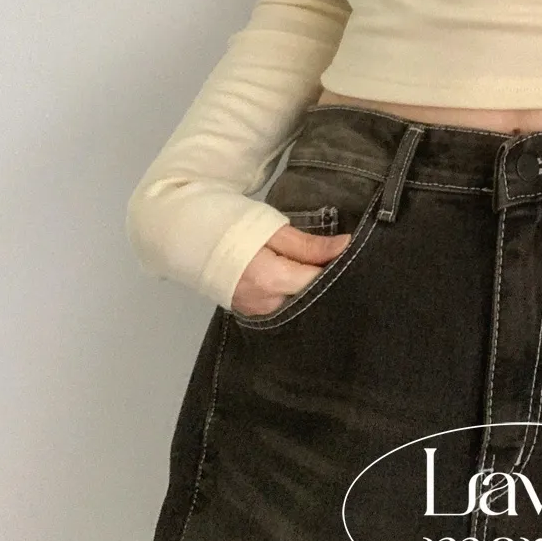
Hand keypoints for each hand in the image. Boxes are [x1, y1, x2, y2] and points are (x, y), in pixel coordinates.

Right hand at [231, 225, 352, 316]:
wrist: (193, 236)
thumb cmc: (234, 226)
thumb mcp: (274, 229)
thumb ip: (310, 244)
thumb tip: (346, 246)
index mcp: (271, 281)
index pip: (319, 282)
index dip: (336, 269)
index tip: (347, 255)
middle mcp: (266, 305)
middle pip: (311, 298)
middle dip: (326, 282)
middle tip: (333, 261)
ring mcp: (257, 313)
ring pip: (298, 305)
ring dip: (309, 288)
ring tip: (314, 268)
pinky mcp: (252, 314)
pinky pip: (284, 307)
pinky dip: (294, 294)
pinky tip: (298, 280)